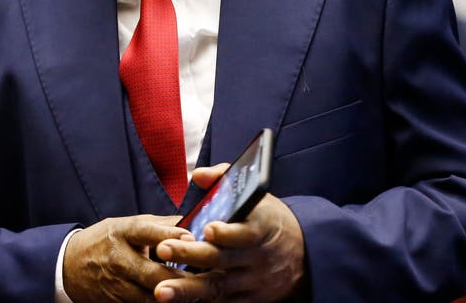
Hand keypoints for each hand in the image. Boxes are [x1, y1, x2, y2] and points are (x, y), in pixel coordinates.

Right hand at [62, 214, 189, 302]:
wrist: (69, 265)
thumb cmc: (107, 240)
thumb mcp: (127, 225)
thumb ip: (159, 226)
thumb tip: (194, 219)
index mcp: (122, 232)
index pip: (146, 232)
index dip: (169, 236)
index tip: (191, 238)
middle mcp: (118, 259)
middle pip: (152, 272)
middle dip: (180, 278)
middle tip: (205, 276)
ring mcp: (116, 285)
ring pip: (150, 297)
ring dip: (174, 297)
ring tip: (198, 294)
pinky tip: (178, 302)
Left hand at [152, 164, 306, 301]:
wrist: (303, 255)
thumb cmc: (269, 220)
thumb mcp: (257, 197)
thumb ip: (225, 180)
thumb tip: (197, 175)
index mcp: (261, 227)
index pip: (245, 232)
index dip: (227, 232)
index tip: (208, 229)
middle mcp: (256, 257)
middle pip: (223, 259)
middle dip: (192, 255)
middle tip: (164, 250)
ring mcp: (252, 281)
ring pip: (218, 286)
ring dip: (188, 290)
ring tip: (161, 291)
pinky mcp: (248, 299)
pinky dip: (199, 302)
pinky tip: (176, 302)